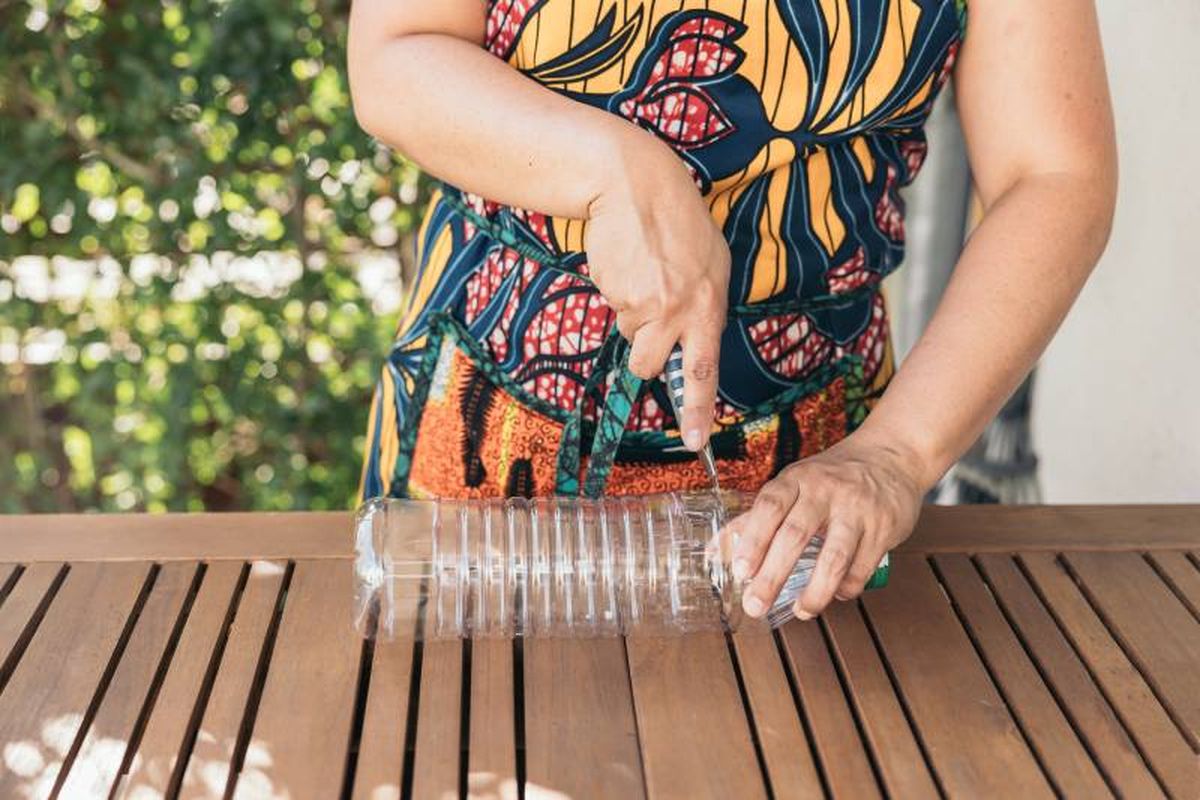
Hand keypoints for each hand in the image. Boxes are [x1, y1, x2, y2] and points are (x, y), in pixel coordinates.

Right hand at [583, 136, 730, 450]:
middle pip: (657, 366)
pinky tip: (627, 264)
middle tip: (647, 327)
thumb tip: (689, 346)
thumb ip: (701, 306)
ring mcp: (653, 304)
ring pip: (632, 340)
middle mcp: (686, 310)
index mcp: (712, 304)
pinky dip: (617, 294)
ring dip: (631, 318)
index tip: (697, 442)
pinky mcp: (622, 295)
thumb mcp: (707, 263)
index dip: (699, 410)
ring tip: (640, 277)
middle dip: (647, 358)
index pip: (707, 370)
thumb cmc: (674, 221)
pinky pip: (615, 312)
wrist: (636, 184)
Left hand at [725, 429, 930, 619]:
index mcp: (797, 479)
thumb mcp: (792, 486)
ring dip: (815, 591)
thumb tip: (715, 553)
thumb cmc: (832, 477)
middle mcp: (826, 491)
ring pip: (833, 557)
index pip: (769, 507)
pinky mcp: (884, 528)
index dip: (752, 540)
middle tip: (756, 605)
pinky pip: (862, 567)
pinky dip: (846, 587)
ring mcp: (857, 509)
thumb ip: (755, 519)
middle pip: (795, 535)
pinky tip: (836, 594)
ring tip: (801, 611)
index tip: (740, 571)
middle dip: (772, 575)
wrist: (892, 457)